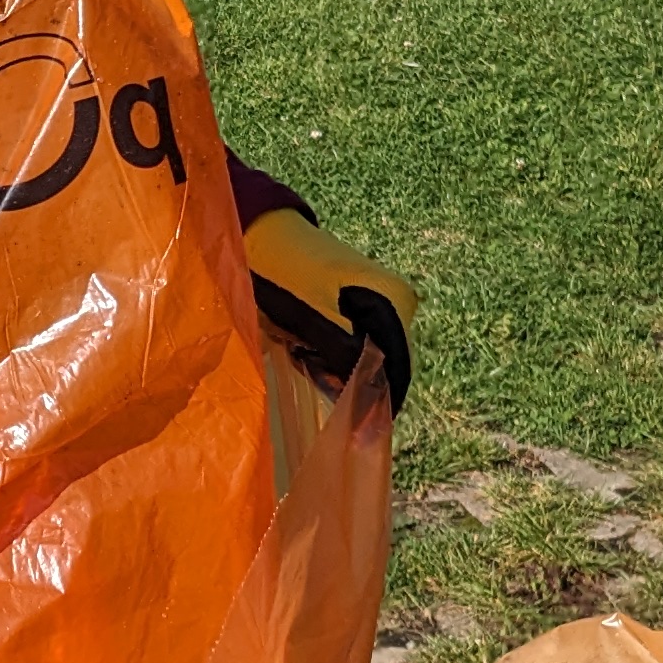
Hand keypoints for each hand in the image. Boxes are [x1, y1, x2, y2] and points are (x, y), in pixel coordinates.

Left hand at [247, 205, 417, 408]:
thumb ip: (346, 359)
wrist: (263, 235)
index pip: (399, 368)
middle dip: (354, 380)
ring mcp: (383, 300)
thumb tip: (370, 406)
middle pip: (387, 362)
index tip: (351, 426)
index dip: (376, 400)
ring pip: (370, 354)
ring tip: (304, 354)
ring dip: (341, 366)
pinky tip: (306, 345)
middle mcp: (400, 301)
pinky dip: (334, 352)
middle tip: (313, 374)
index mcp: (395, 301)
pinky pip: (358, 341)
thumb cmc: (286, 274)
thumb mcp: (315, 320)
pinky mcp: (363, 302)